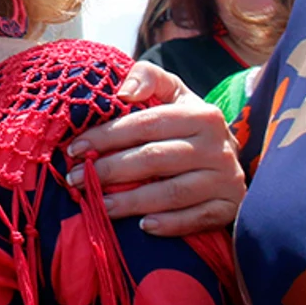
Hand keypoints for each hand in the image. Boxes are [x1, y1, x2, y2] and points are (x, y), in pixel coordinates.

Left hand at [64, 61, 243, 235]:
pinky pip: (196, 219)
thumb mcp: (174, 93)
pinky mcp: (230, 207)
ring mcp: (226, 179)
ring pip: (172, 192)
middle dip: (109, 170)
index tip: (75, 148)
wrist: (229, 157)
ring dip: (131, 202)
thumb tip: (124, 92)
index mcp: (201, 114)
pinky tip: (142, 226)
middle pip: (154, 159)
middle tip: (77, 180)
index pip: (146, 124)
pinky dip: (169, 224)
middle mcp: (218, 146)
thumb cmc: (187, 124)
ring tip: (99, 205)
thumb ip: (148, 78)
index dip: (107, 136)